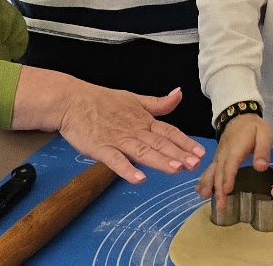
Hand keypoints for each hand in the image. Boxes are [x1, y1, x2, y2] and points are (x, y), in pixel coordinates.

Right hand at [16, 68, 203, 182]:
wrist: (72, 101)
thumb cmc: (102, 101)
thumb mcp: (134, 99)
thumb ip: (158, 103)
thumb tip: (179, 94)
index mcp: (143, 120)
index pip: (168, 131)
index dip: (185, 142)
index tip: (200, 153)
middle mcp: (134, 130)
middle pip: (159, 143)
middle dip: (178, 154)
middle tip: (194, 164)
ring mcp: (117, 139)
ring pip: (142, 152)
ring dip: (159, 161)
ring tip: (175, 169)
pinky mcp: (101, 148)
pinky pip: (115, 160)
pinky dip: (127, 169)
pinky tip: (139, 179)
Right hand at [196, 113, 271, 212]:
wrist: (239, 116)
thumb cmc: (254, 127)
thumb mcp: (264, 135)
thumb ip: (262, 151)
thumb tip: (261, 168)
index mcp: (236, 149)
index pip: (230, 165)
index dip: (228, 178)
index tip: (226, 191)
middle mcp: (224, 154)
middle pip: (219, 172)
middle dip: (218, 189)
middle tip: (220, 206)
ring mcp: (218, 156)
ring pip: (211, 172)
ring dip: (208, 185)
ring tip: (204, 198)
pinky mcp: (217, 158)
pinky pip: (209, 169)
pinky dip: (204, 180)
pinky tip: (200, 191)